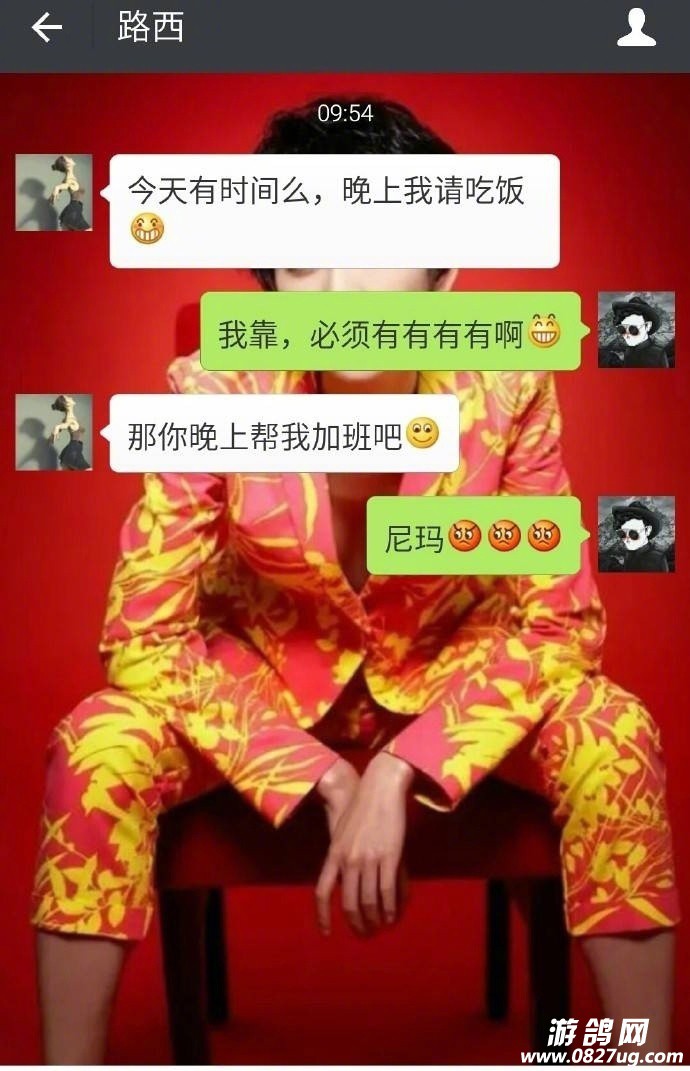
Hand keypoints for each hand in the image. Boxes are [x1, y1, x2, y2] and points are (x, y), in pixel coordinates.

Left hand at [315, 751, 413, 937]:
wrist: (380, 788)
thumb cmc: (363, 808)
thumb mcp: (345, 833)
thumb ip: (345, 858)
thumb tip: (350, 882)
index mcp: (334, 854)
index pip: (322, 891)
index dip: (322, 915)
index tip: (325, 933)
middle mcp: (348, 860)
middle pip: (348, 903)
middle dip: (356, 923)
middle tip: (365, 933)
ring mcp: (368, 859)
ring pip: (369, 901)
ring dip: (375, 919)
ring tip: (380, 927)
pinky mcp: (389, 856)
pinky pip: (387, 891)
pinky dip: (390, 908)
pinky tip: (393, 916)